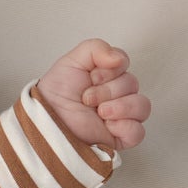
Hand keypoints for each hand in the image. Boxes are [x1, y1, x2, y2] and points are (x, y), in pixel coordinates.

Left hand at [35, 40, 150, 151]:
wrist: (45, 122)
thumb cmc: (55, 96)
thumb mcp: (70, 62)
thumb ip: (96, 48)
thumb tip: (119, 59)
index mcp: (106, 77)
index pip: (124, 64)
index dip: (109, 70)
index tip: (90, 77)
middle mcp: (115, 96)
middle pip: (133, 84)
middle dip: (107, 90)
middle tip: (87, 98)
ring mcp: (119, 117)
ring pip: (142, 106)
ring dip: (119, 106)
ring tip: (99, 112)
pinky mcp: (119, 138)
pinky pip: (138, 131)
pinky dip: (124, 126)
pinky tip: (107, 125)